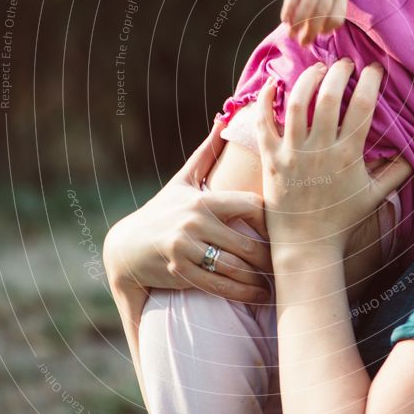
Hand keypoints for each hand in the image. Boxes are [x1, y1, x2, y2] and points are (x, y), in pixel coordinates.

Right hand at [103, 128, 271, 304]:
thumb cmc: (162, 211)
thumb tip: (223, 118)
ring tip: (277, 283)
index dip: (273, 220)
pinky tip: (258, 295)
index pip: (252, 206)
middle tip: (289, 263)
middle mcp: (195, 221)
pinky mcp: (179, 271)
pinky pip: (219, 286)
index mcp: (203, 199)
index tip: (286, 229)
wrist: (125, 248)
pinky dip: (243, 294)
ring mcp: (186, 247)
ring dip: (261, 280)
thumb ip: (207, 152)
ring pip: (236, 268)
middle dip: (271, 258)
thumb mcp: (182, 181)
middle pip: (249, 243)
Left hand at [256, 58, 411, 257]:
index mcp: (348, 155)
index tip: (375, 70)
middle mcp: (321, 149)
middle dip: (340, 71)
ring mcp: (293, 152)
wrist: (307, 246)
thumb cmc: (342, 221)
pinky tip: (274, 84)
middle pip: (330, 95)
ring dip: (308, 78)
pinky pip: (264, 122)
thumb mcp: (375, 197)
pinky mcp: (271, 158)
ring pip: (297, 102)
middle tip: (345, 64)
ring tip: (317, 68)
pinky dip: (266, 100)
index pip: (364, 106)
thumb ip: (397, 172)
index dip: (371, 81)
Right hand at [280, 0, 347, 46]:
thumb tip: (308, 41)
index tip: (318, 34)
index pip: (337, 18)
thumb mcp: (328, 1)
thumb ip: (323, 18)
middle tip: (302, 42)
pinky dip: (289, 9)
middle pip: (321, 12)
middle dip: (311, 31)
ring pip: (308, 4)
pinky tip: (285, 20)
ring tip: (292, 34)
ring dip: (298, 22)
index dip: (327, 29)